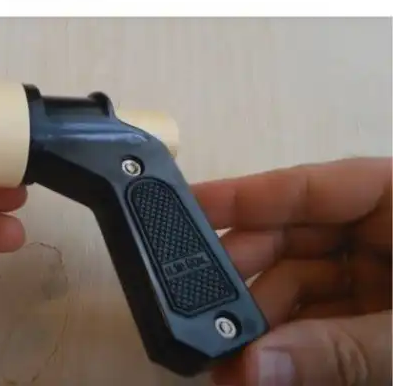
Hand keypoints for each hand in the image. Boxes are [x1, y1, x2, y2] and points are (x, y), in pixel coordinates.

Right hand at [193, 158, 390, 384]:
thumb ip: (336, 348)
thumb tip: (247, 367)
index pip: (308, 188)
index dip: (241, 197)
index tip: (182, 209)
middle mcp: (380, 231)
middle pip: (293, 238)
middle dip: (244, 276)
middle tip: (197, 306)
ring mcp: (378, 276)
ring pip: (298, 285)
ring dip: (260, 322)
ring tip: (227, 359)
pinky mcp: (371, 316)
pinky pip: (316, 319)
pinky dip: (286, 343)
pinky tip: (255, 364)